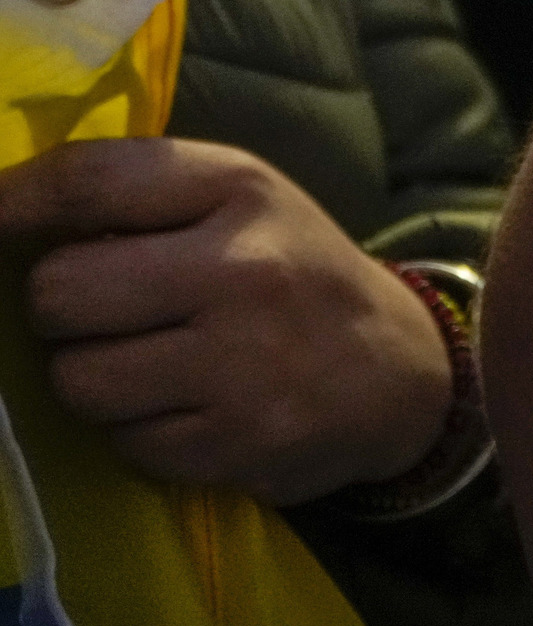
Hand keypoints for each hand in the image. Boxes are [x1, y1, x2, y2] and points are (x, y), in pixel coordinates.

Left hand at [0, 138, 450, 504]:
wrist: (399, 371)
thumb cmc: (291, 274)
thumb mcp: (240, 202)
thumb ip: (138, 194)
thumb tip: (1, 211)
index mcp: (241, 191)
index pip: (91, 180)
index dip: (10, 202)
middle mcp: (244, 270)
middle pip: (59, 293)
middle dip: (61, 309)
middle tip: (105, 312)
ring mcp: (242, 364)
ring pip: (77, 379)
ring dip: (94, 377)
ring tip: (146, 366)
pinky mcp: (236, 444)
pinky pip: (123, 443)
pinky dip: (139, 431)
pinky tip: (187, 409)